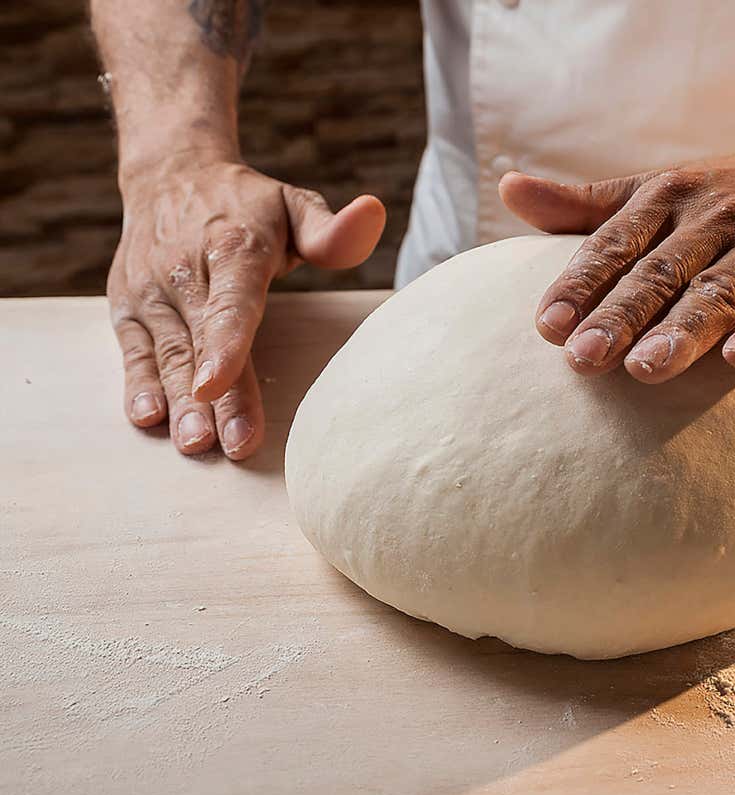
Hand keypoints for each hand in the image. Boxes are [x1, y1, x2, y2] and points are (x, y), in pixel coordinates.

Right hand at [108, 158, 385, 457]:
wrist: (171, 175)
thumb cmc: (249, 205)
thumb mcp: (295, 205)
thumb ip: (330, 229)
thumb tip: (373, 214)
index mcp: (232, 248)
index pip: (230, 303)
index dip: (224, 344)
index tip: (214, 384)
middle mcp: (183, 271)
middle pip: (201, 343)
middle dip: (216, 399)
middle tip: (231, 445)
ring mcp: (150, 291)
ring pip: (167, 355)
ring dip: (179, 404)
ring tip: (195, 444)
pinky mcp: (127, 306)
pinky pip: (134, 352)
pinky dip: (138, 385)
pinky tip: (149, 419)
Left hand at [500, 127, 734, 382]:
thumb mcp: (666, 189)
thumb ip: (591, 204)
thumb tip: (508, 192)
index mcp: (671, 197)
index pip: (617, 242)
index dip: (582, 283)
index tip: (547, 326)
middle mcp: (718, 216)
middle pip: (662, 271)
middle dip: (620, 315)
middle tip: (582, 360)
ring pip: (721, 289)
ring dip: (684, 330)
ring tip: (647, 370)